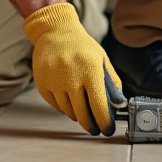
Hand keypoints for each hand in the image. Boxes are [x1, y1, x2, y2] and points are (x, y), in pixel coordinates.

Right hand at [22, 3, 126, 135]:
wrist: (55, 31)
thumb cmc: (82, 47)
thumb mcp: (102, 60)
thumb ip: (112, 82)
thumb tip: (119, 105)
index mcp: (90, 70)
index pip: (99, 105)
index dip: (104, 122)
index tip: (107, 130)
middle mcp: (71, 77)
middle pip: (82, 114)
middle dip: (91, 125)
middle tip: (96, 129)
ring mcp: (54, 81)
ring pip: (68, 112)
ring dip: (78, 116)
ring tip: (84, 113)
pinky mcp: (42, 84)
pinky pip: (56, 106)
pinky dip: (64, 108)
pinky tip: (70, 102)